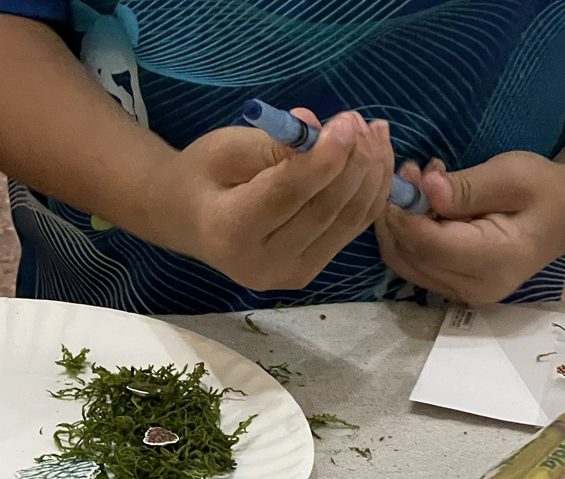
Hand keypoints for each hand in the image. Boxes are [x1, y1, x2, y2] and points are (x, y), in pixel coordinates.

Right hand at [140, 110, 394, 291]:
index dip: (323, 159)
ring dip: (372, 173)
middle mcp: (262, 264)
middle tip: (358, 120)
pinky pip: (352, 228)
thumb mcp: (227, 148)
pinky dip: (371, 191)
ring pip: (348, 220)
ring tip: (373, 132)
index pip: (287, 196)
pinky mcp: (308, 271)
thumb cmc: (203, 176)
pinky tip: (376, 156)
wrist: (188, 220)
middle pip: (325, 210)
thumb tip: (318, 127)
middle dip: (354, 161)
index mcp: (231, 232)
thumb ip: (273, 143)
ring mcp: (290, 274)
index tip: (346, 122)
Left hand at [375, 151, 564, 303]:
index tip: (402, 175)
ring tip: (418, 182)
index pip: (427, 245)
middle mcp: (474, 288)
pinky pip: (416, 265)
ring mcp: (463, 294)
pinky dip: (410, 234)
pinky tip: (426, 204)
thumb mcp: (512, 175)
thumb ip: (466, 187)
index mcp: (493, 262)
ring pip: (405, 264)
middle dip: (397, 216)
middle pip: (409, 258)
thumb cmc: (546, 189)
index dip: (404, 212)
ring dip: (400, 223)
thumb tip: (425, 188)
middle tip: (408, 172)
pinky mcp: (455, 288)